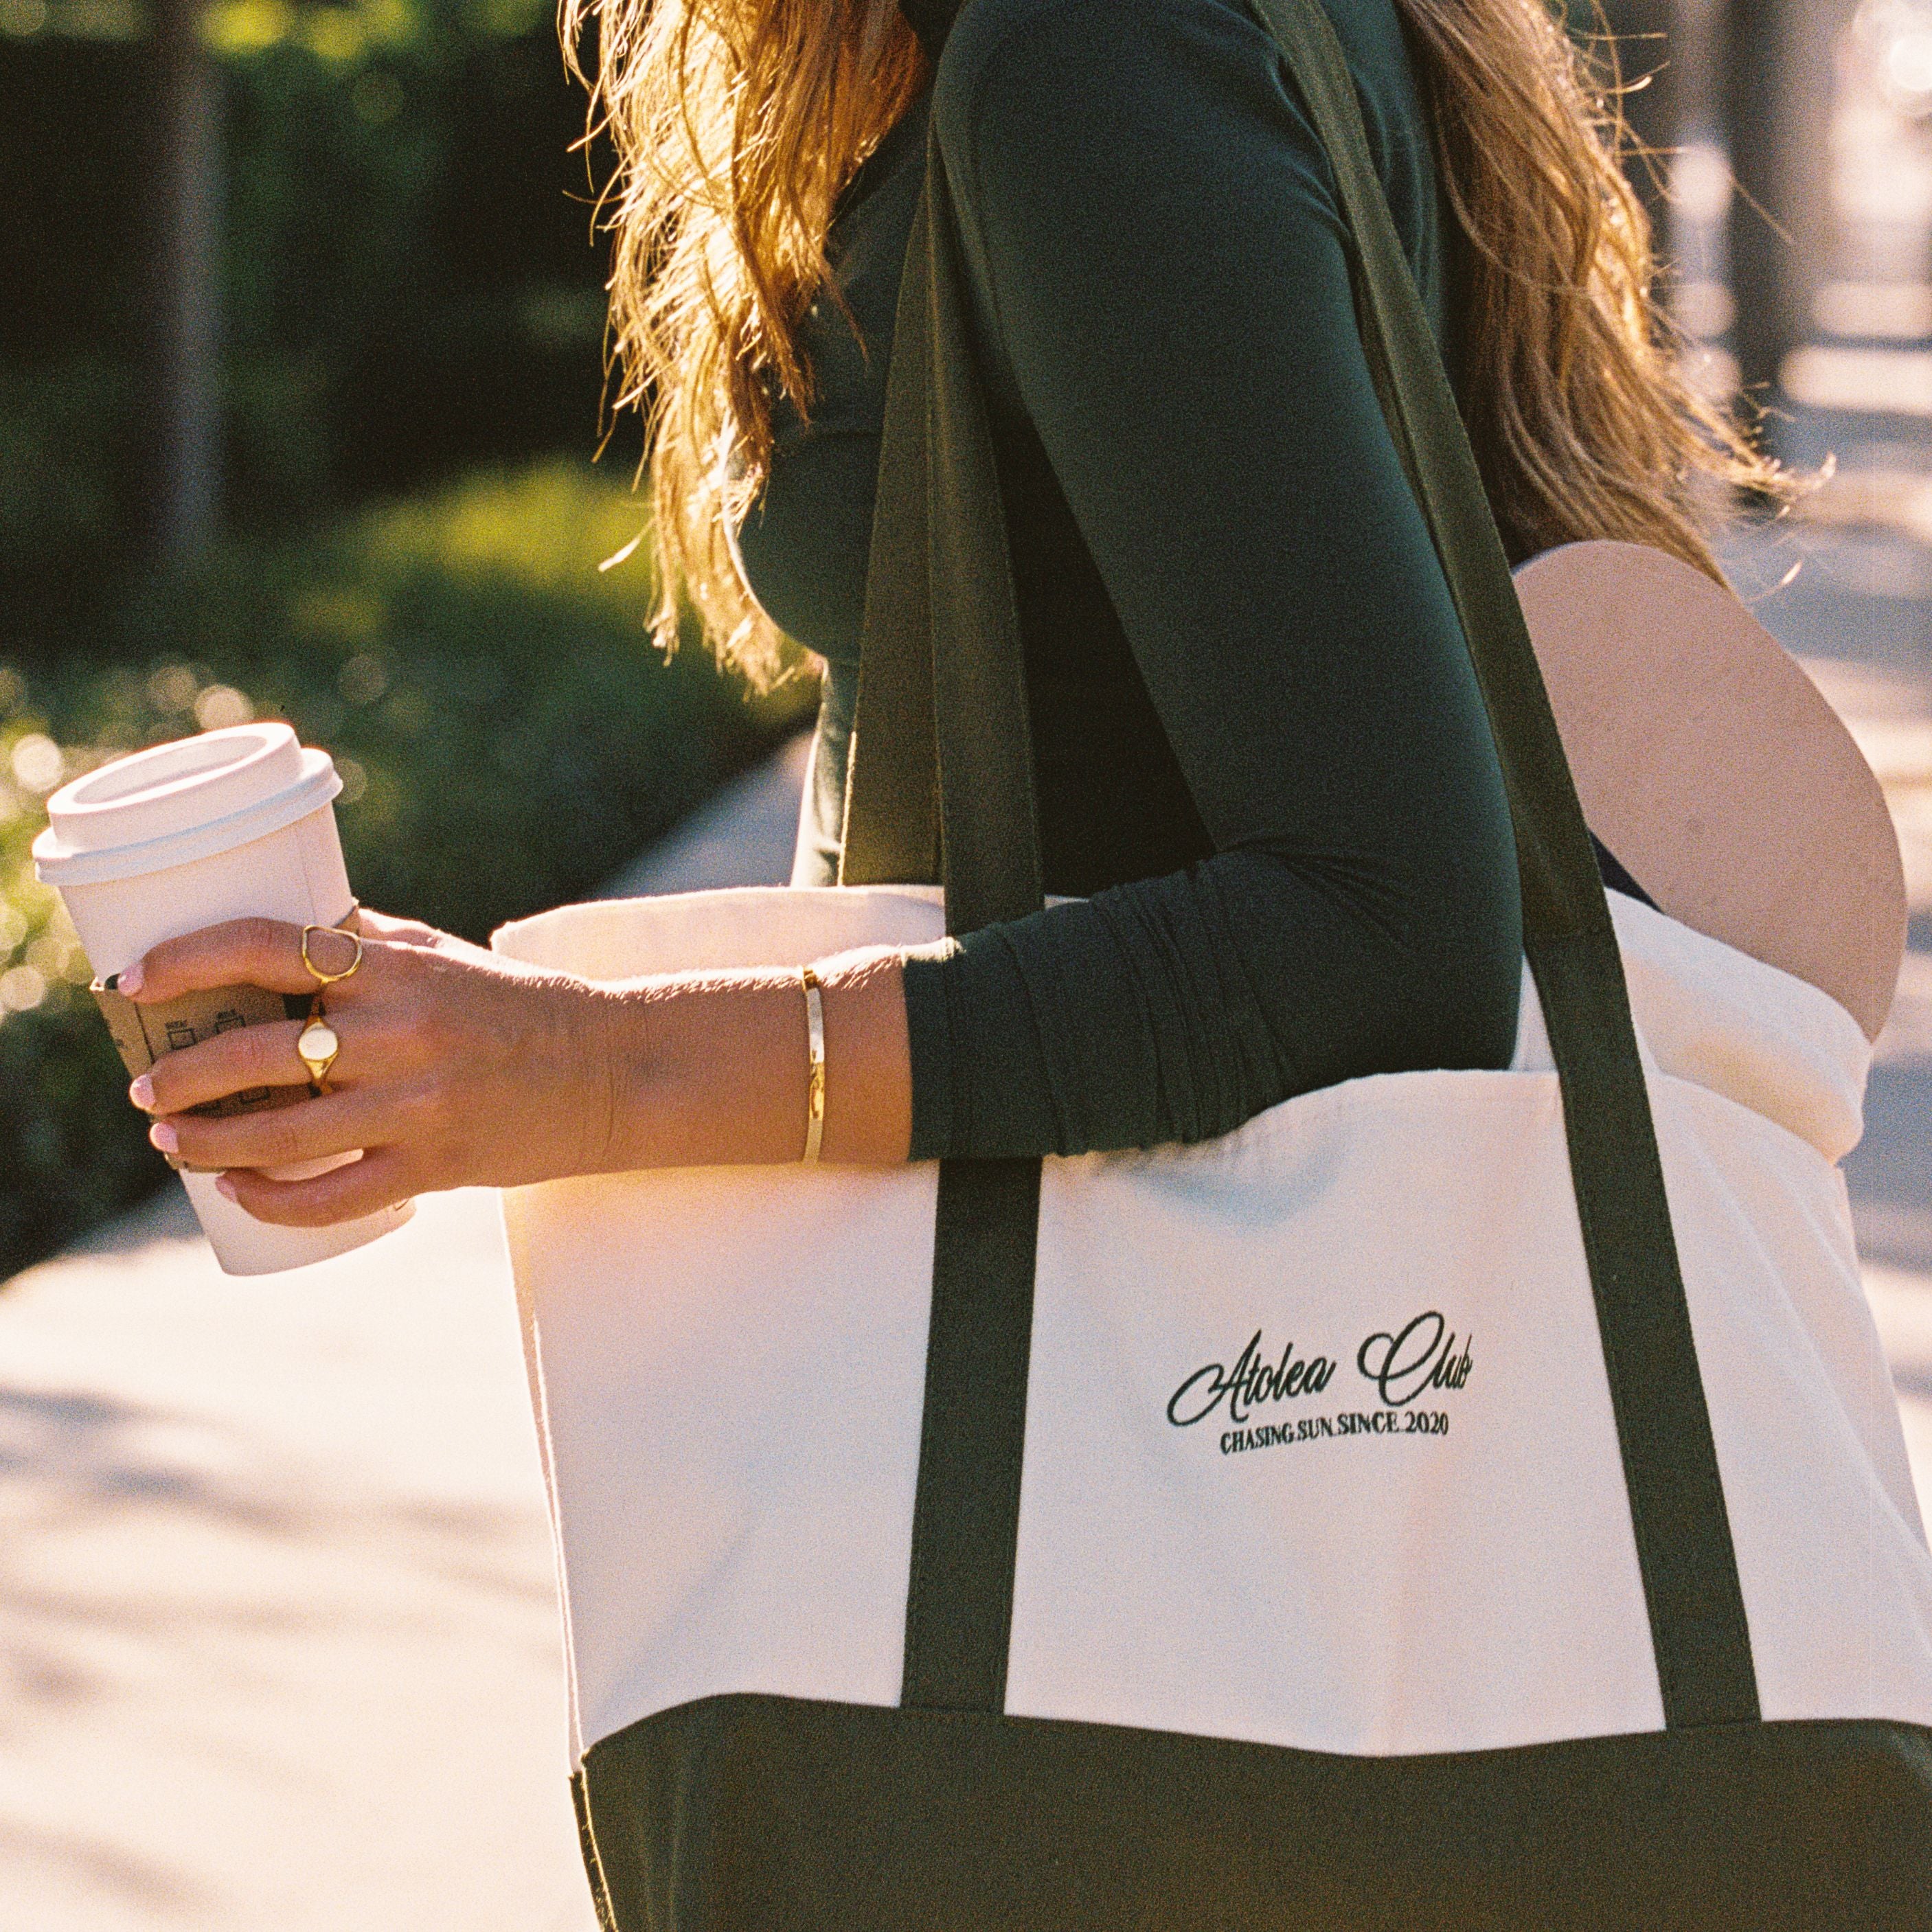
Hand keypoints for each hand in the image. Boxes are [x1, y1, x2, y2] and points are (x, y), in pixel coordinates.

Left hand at [119, 905, 914, 1226]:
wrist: (614, 1070)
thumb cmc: (518, 1006)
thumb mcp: (444, 956)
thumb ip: (365, 942)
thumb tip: (279, 923)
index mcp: (397, 968)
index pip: (269, 947)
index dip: (188, 959)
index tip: (135, 982)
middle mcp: (401, 1032)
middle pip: (256, 1050)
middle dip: (180, 1072)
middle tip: (144, 1085)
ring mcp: (417, 1104)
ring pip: (281, 1132)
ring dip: (207, 1141)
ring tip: (172, 1141)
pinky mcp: (436, 1163)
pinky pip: (332, 1195)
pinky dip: (271, 1198)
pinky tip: (239, 1193)